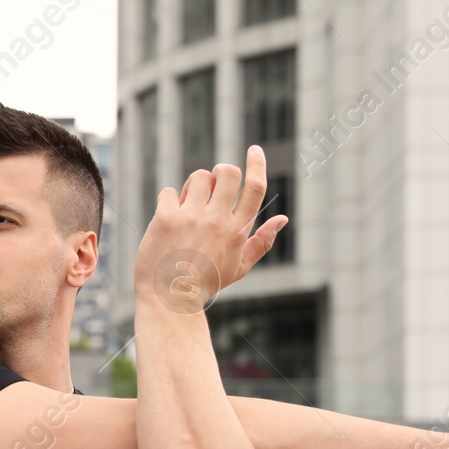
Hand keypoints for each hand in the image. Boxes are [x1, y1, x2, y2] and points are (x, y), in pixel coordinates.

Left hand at [133, 145, 288, 312]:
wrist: (169, 299)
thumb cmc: (206, 283)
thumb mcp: (239, 267)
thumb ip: (262, 242)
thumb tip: (283, 219)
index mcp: (237, 231)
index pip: (255, 187)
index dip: (257, 164)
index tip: (254, 150)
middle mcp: (216, 221)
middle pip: (228, 172)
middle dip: (221, 172)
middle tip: (212, 188)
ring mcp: (191, 218)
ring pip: (199, 176)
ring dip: (194, 185)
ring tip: (188, 205)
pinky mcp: (166, 218)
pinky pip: (169, 191)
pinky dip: (168, 200)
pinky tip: (168, 218)